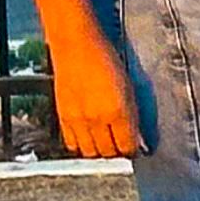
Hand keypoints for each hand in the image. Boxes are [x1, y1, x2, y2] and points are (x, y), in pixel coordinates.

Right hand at [45, 32, 144, 160]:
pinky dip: (81, 146)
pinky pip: (72, 144)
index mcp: (118, 111)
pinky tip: (88, 140)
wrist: (75, 46)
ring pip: (90, 153)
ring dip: (99, 154)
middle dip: (117, 155)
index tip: (135, 150)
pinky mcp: (62, 117)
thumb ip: (132, 116)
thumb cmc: (104, 60)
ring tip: (105, 147)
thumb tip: (136, 137)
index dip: (133, 151)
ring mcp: (78, 120)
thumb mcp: (127, 87)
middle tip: (120, 149)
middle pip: (109, 153)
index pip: (127, 146)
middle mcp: (97, 119)